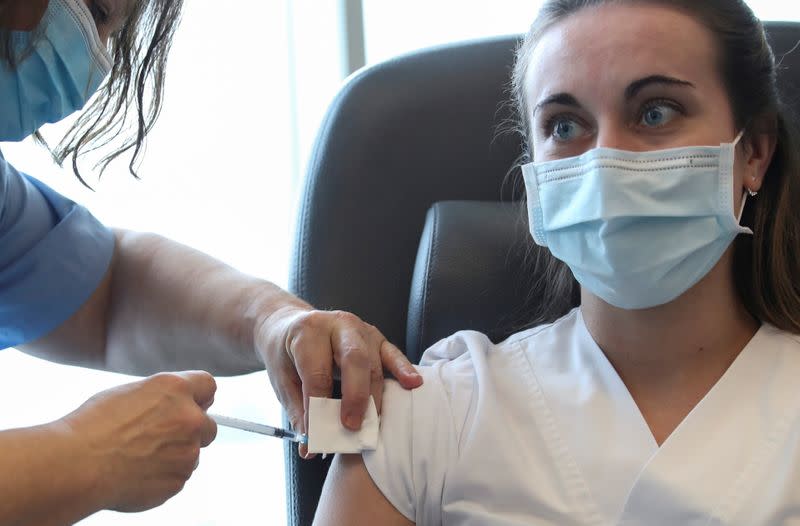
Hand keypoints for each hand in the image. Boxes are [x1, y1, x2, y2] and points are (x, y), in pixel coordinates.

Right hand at [59, 371, 216, 511]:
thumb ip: (161, 399)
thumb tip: (172, 405)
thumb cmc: (92, 427)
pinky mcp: (178, 480)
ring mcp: (187, 452)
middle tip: (163, 437)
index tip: (193, 405)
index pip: (208, 386)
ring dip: (174, 455)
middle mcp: (189, 418)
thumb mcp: (129, 394)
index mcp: (176, 389)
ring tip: (138, 457)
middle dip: (192, 431)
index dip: (199, 397)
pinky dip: (162, 476)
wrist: (76, 465)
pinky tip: (136, 473)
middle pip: (208, 425)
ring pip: (191, 454)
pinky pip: (177, 477)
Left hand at [256, 307, 422, 457]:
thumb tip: (310, 448)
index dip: (317, 407)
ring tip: (372, 424)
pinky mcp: (375, 336)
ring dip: (375, 396)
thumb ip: (298, 412)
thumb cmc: (286, 354)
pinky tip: (412, 383)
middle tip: (351, 427)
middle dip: (355, 397)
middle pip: (354, 359)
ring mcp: (360, 328)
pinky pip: (392, 353)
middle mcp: (337, 324)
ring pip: (374, 362)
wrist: (289, 324)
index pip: (317, 373)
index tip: (316, 437)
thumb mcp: (282, 379)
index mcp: (307, 332)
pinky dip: (403, 369)